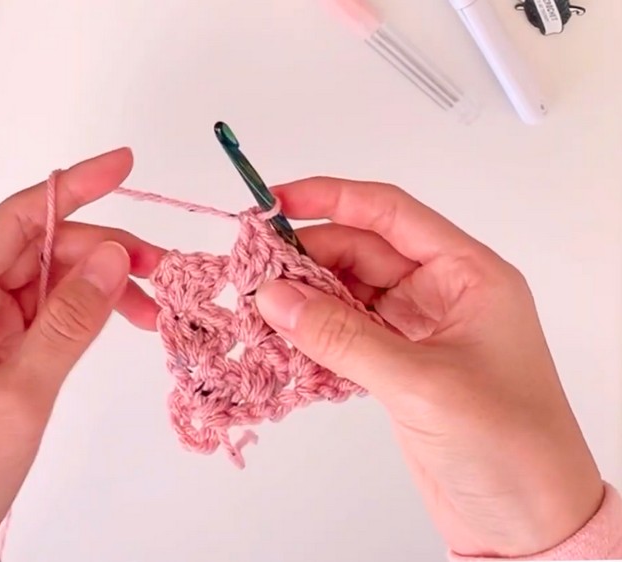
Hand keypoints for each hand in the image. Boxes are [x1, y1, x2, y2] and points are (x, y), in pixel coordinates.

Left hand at [0, 148, 163, 561]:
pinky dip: (81, 318)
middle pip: (37, 251)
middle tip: (162, 270)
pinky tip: (118, 322)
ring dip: (98, 287)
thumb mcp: (19, 396)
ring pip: (44, 285)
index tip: (124, 165)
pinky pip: (40, 319)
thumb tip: (112, 255)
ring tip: (152, 307)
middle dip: (101, 251)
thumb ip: (69, 321)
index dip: (73, 188)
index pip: (15, 220)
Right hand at [254, 178, 603, 558]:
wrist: (528, 520)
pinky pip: (343, 334)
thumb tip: (275, 297)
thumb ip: (342, 336)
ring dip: (303, 299)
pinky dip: (311, 336)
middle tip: (253, 271)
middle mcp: (441, 295)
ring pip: (346, 293)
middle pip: (360, 252)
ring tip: (258, 309)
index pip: (390, 214)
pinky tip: (282, 341)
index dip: (331, 198)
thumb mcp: (420, 382)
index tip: (276, 202)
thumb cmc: (509, 446)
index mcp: (467, 276)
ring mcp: (417, 331)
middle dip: (306, 257)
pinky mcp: (397, 367)